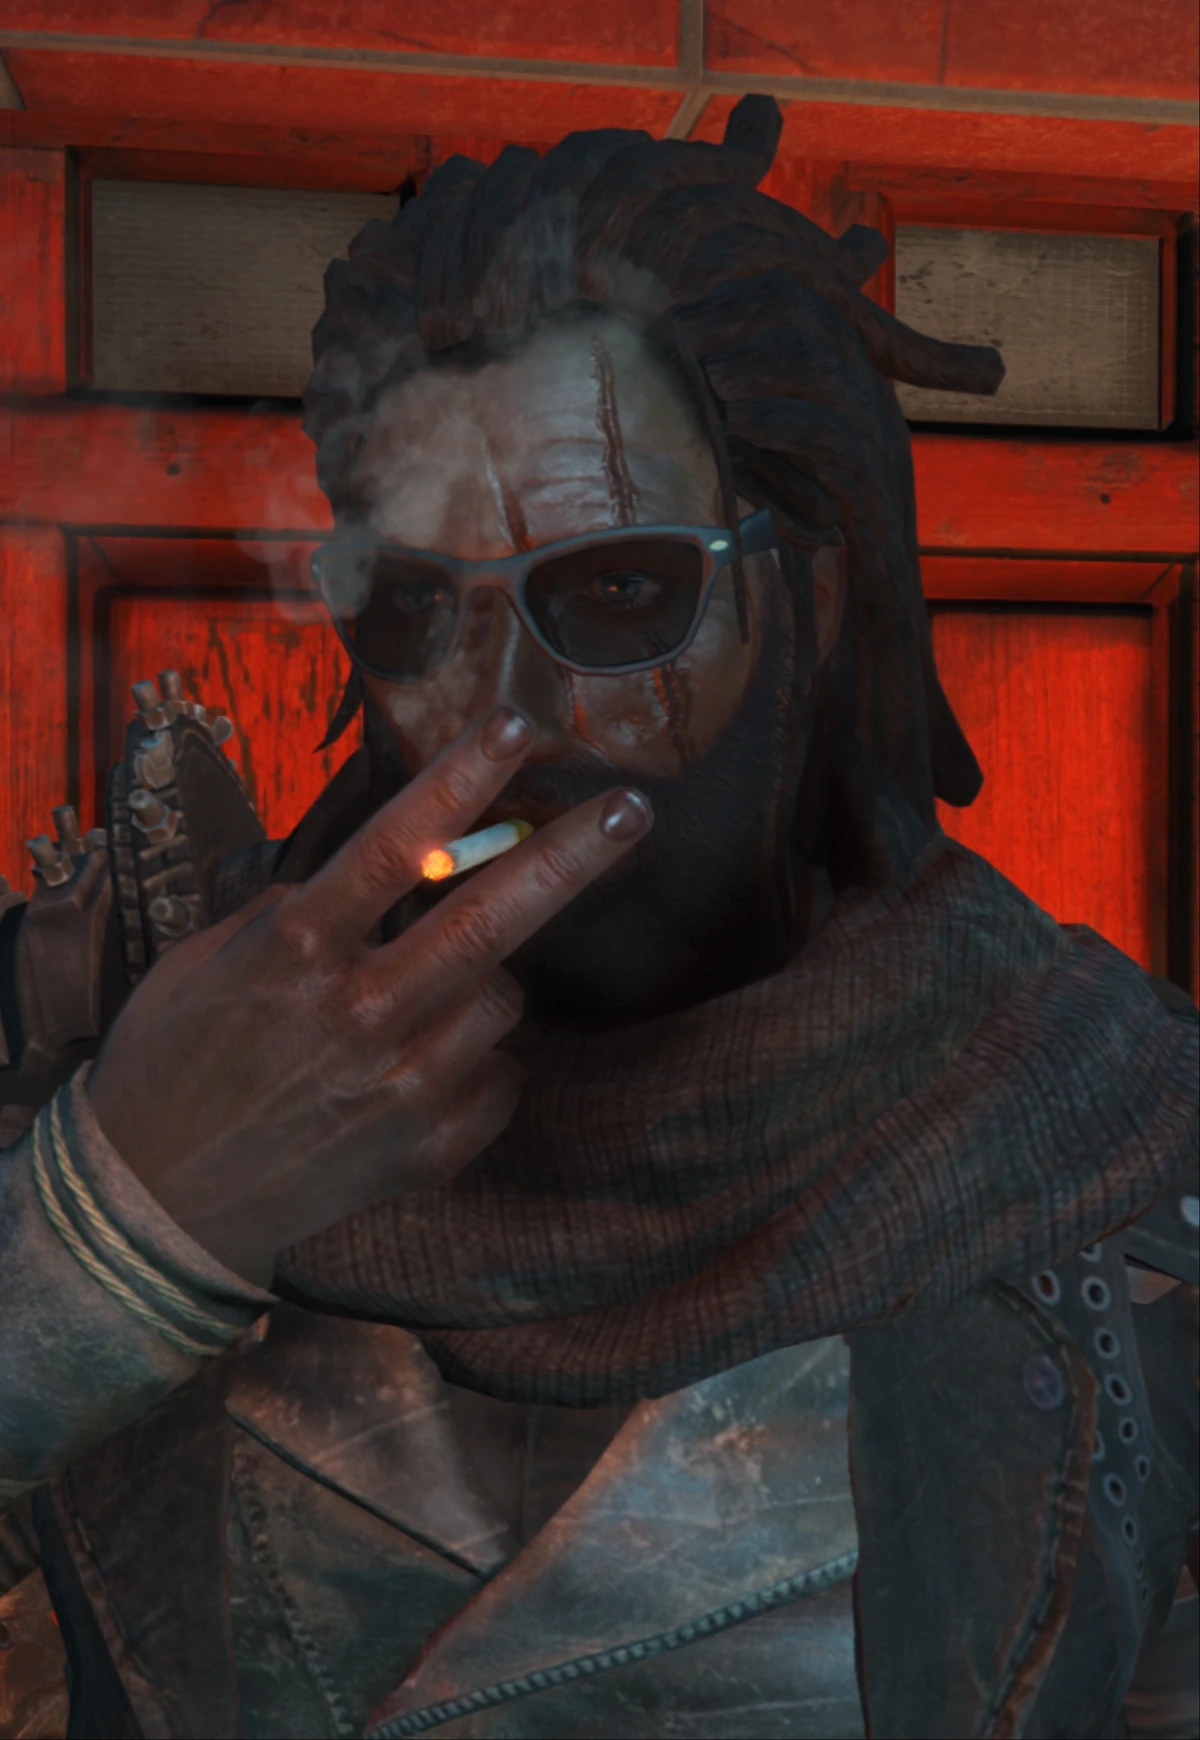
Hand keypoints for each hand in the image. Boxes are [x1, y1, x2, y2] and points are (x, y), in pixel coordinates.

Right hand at [86, 707, 652, 1285]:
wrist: (155, 1203)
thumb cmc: (169, 1064)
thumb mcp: (203, 961)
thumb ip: (288, 910)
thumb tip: (370, 874)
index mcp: (295, 951)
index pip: (395, 847)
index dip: (462, 779)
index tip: (518, 725)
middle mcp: (356, 1016)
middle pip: (485, 921)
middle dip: (571, 858)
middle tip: (634, 811)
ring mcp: (398, 1091)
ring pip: (501, 1001)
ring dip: (485, 981)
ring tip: (427, 994)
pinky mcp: (424, 1153)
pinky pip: (498, 1081)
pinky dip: (479, 1063)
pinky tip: (425, 1064)